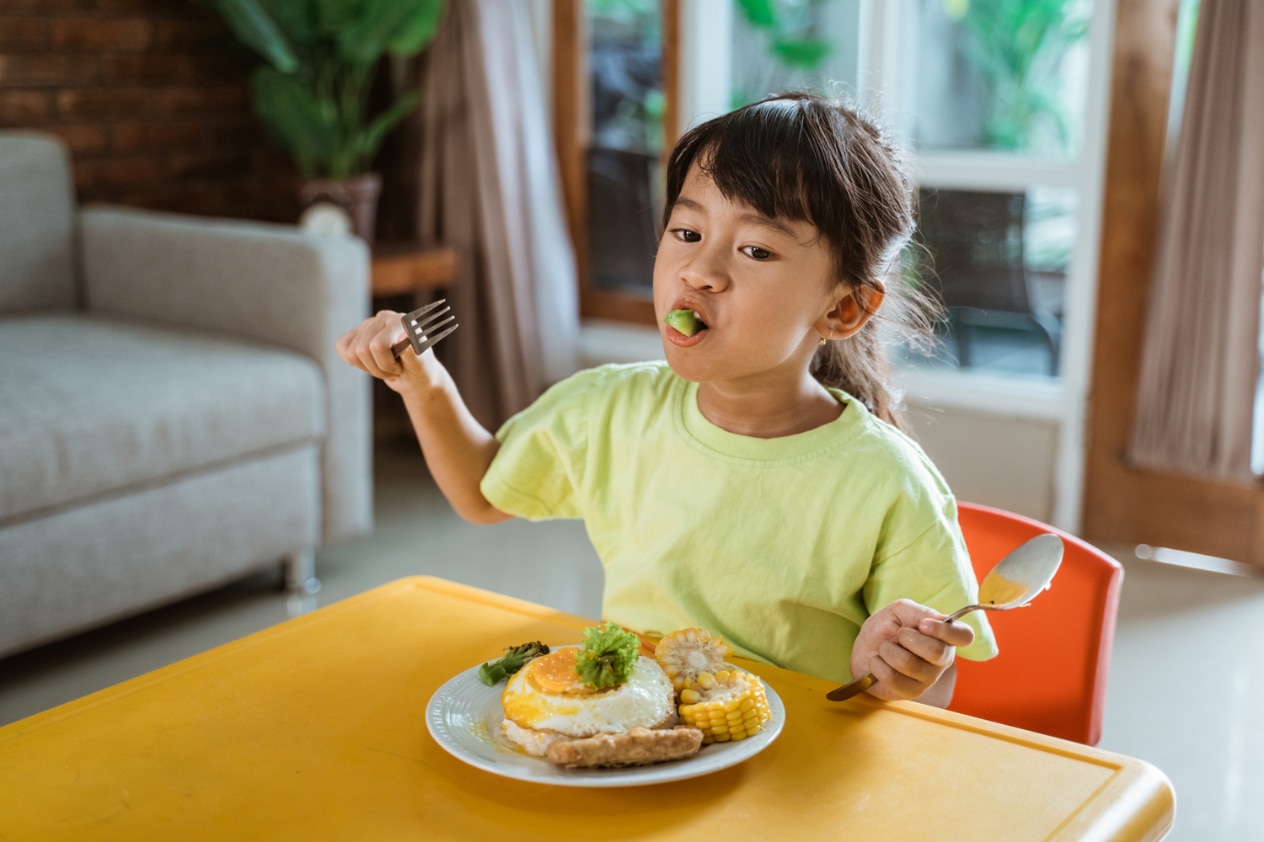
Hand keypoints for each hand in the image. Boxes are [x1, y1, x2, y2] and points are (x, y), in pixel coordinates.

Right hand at [335, 310, 436, 394]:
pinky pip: (341, 346)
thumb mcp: (420, 367)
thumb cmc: (420, 371)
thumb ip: (413, 352)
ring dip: (368, 368)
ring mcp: (369, 323)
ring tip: (385, 367)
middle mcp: (384, 317)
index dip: (386, 364)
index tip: (401, 368)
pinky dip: (354, 361)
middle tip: (394, 370)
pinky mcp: (357, 332)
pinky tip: (371, 362)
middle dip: (378, 368)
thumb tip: (403, 336)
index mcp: (401, 321)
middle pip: (362, 350)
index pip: (378, 345)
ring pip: (351, 353)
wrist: (415, 376)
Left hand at [850, 599, 973, 701]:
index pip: (964, 636)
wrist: (865, 649)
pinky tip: (878, 662)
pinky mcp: (911, 693)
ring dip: (887, 649)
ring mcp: (928, 679)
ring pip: (908, 663)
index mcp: (946, 636)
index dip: (945, 630)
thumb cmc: (887, 629)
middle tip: (899, 634)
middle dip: (908, 637)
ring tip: (885, 649)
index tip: (923, 625)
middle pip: (937, 651)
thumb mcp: (899, 611)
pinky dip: (877, 664)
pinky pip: (891, 676)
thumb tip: (939, 619)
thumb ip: (918, 612)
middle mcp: (943, 659)